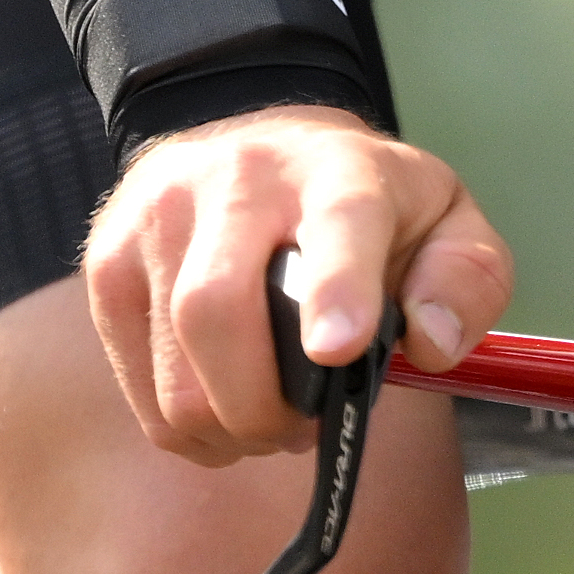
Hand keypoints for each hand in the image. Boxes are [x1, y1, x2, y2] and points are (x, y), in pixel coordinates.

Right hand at [84, 105, 513, 466]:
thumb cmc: (366, 204)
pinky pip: (140, 391)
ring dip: (228, 428)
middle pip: (217, 312)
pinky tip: (221, 399)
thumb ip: (465, 281)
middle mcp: (238, 178)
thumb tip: (430, 345)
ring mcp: (158, 215)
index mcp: (340, 169)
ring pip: (176, 371)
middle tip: (302, 425)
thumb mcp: (446, 222)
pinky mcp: (107, 261)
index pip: (338, 222)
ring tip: (265, 413)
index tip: (340, 348)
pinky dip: (186, 425)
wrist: (263, 145)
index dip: (337, 286)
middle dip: (265, 407)